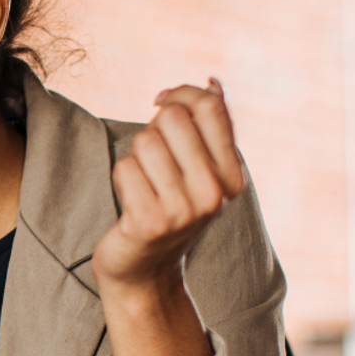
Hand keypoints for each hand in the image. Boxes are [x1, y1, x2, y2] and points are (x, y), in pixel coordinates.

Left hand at [93, 78, 245, 292]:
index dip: (179, 94)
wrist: (146, 272)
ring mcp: (184, 210)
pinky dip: (121, 179)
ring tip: (143, 185)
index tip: (161, 103)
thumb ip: (209, 129)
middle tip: (152, 162)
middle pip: (172, 118)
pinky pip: (125, 169)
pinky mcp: (150, 222)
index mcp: (233, 177)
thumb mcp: (200, 173)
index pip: (210, 106)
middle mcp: (214, 193)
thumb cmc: (169, 211)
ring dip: (135, 158)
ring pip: (145, 142)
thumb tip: (212, 83)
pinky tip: (130, 202)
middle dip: (153, 130)